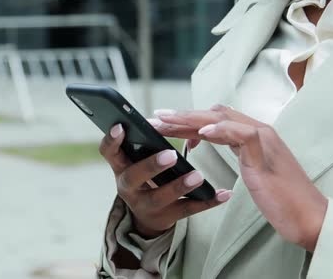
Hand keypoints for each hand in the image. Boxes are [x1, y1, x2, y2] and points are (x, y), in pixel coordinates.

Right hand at [99, 124, 232, 237]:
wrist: (147, 215)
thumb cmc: (142, 177)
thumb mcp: (133, 161)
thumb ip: (139, 142)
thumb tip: (158, 115)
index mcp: (120, 167)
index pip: (108, 152)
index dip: (112, 140)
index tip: (121, 126)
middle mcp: (128, 187)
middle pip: (133, 177)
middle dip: (151, 165)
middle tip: (170, 154)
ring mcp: (146, 204)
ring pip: (161, 197)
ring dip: (180, 186)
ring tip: (198, 176)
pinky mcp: (167, 216)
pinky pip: (188, 209)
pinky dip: (207, 201)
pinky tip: (223, 193)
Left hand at [153, 105, 327, 250]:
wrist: (309, 216)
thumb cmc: (281, 198)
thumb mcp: (254, 171)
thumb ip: (239, 153)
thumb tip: (213, 145)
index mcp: (253, 135)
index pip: (215, 119)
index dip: (187, 120)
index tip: (163, 124)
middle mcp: (258, 131)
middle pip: (213, 114)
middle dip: (181, 116)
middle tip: (153, 119)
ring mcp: (263, 139)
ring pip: (221, 118)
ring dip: (188, 120)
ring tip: (163, 122)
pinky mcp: (265, 153)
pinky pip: (240, 134)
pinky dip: (220, 129)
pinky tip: (200, 132)